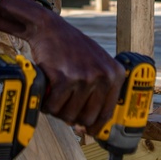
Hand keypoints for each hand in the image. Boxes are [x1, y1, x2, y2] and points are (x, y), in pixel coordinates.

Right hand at [0, 0, 124, 135]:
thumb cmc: (72, 49)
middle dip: (72, 116)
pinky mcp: (64, 78)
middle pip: (86, 118)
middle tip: (62, 105)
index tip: (85, 130)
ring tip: (54, 94)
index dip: (94, 126)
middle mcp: (103, 76)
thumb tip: (86, 128)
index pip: (107, 113)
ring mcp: (84, 77)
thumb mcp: (96, 65)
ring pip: (68, 115)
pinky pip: (52, 106)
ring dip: (57, 109)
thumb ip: (97, 93)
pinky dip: (45, 103)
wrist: (51, 28)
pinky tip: (46, 91)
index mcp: (115, 74)